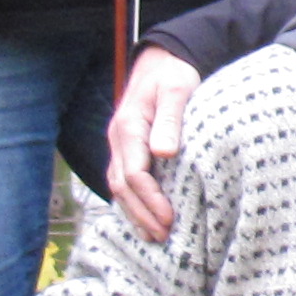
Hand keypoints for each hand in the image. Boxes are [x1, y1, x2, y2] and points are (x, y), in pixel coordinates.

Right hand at [104, 46, 198, 243]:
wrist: (163, 58)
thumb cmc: (174, 73)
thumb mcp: (177, 89)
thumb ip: (170, 120)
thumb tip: (164, 154)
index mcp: (129, 127)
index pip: (134, 173)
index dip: (150, 200)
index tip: (169, 219)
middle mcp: (119, 139)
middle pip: (122, 186)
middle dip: (142, 214)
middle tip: (163, 237)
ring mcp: (120, 144)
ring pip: (119, 186)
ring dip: (135, 213)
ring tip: (155, 237)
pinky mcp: (127, 147)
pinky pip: (123, 180)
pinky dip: (132, 203)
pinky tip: (145, 218)